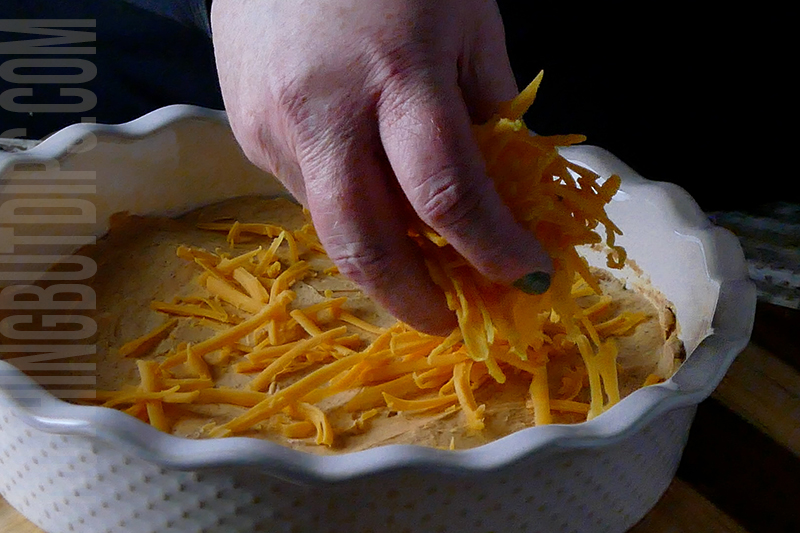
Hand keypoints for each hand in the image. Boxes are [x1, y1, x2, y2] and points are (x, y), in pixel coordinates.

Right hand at [210, 0, 551, 334]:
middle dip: (411, 298)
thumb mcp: (466, 21)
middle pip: (366, 241)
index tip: (525, 275)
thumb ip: (488, 107)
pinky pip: (304, 191)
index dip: (492, 247)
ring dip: (381, 248)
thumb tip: (503, 185)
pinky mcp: (244, 133)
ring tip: (413, 245)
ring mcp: (272, 127)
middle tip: (446, 317)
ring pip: (333, 223)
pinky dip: (346, 203)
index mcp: (397, 73)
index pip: (447, 192)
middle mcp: (324, 112)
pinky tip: (361, 174)